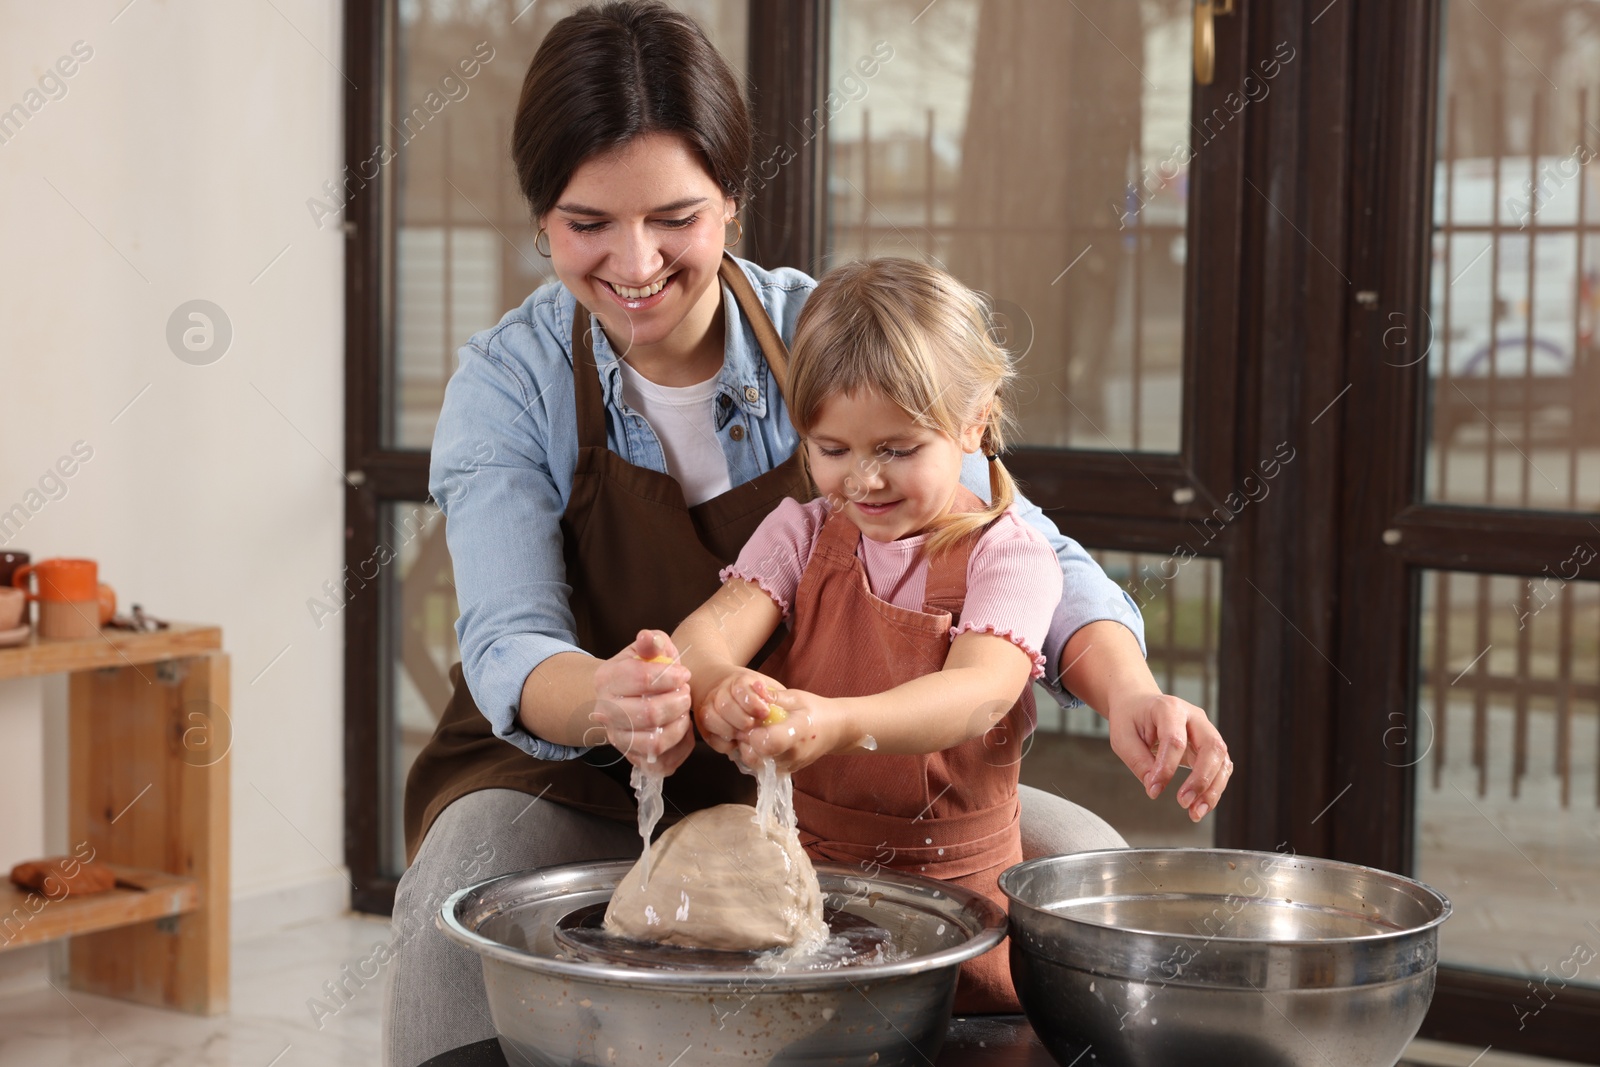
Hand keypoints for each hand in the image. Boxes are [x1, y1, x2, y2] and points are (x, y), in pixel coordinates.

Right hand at [588, 630, 694, 773]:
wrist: (624, 698)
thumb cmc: (641, 671)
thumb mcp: (645, 650)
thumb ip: (651, 642)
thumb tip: (648, 637)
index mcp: (606, 679)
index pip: (641, 678)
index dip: (671, 676)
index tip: (683, 674)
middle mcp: (606, 712)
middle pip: (649, 713)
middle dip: (678, 701)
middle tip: (685, 694)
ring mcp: (618, 739)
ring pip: (655, 742)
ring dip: (680, 725)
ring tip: (683, 712)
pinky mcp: (634, 759)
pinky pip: (664, 762)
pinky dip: (681, 746)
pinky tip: (681, 729)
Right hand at [695, 667, 784, 757]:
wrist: (728, 690)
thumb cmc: (757, 695)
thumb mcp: (770, 690)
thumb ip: (776, 697)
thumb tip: (775, 705)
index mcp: (739, 680)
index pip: (741, 688)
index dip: (754, 703)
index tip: (765, 712)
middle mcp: (719, 691)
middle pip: (724, 705)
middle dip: (743, 720)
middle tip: (755, 727)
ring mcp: (708, 707)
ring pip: (710, 718)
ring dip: (731, 731)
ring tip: (746, 736)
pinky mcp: (703, 725)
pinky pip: (709, 735)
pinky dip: (724, 743)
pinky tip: (736, 742)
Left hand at [735, 688, 850, 774]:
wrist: (833, 730)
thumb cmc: (814, 710)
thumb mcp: (796, 697)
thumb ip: (774, 696)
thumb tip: (754, 689)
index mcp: (796, 733)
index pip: (768, 743)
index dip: (754, 733)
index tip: (754, 721)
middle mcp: (791, 755)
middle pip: (755, 755)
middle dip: (747, 739)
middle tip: (752, 725)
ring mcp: (787, 766)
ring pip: (754, 763)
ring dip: (749, 748)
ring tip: (758, 732)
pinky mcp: (784, 772)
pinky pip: (761, 767)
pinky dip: (756, 754)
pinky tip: (763, 741)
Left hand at [1107, 691, 1232, 821]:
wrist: (1139, 705)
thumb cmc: (1130, 719)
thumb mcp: (1123, 738)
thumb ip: (1138, 761)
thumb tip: (1154, 788)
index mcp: (1169, 708)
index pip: (1175, 740)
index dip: (1166, 768)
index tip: (1153, 790)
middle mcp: (1194, 717)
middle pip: (1211, 747)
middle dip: (1201, 779)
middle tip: (1183, 802)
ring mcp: (1206, 730)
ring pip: (1222, 760)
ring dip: (1212, 790)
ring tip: (1195, 812)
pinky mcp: (1210, 747)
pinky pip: (1220, 769)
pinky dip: (1213, 790)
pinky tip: (1200, 806)